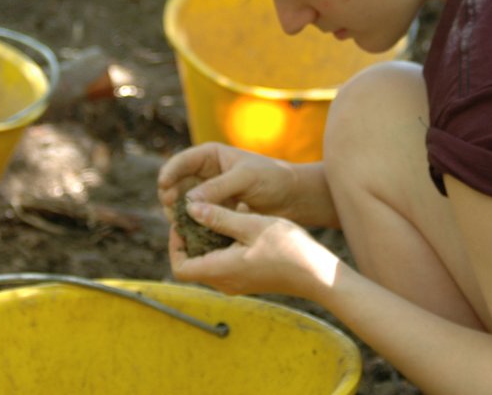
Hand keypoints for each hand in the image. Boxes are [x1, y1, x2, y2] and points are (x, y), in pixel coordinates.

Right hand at [157, 142, 300, 219]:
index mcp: (211, 156)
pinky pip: (197, 216)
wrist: (293, 197)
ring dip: (179, 213)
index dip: (169, 173)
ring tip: (180, 223)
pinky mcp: (216, 210)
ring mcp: (209, 193)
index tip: (163, 187)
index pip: (182, 162)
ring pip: (184, 203)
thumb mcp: (245, 179)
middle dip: (171, 197)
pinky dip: (193, 223)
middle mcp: (206, 173)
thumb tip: (188, 202)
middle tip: (171, 210)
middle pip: (177, 184)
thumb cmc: (272, 179)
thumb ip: (218, 188)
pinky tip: (193, 232)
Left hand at [169, 201, 339, 299]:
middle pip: (192, 264)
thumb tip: (190, 208)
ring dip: (207, 241)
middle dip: (190, 239)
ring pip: (207, 263)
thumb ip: (219, 217)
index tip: (184, 222)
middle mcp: (224, 282)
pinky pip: (223, 264)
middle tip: (198, 213)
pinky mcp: (247, 279)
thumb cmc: (287, 248)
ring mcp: (236, 283)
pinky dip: (221, 246)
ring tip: (217, 215)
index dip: (174, 245)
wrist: (317, 273)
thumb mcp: (251, 225)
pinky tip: (237, 225)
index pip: (180, 267)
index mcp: (220, 270)